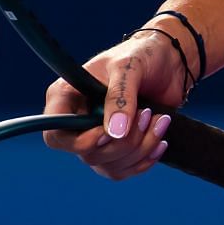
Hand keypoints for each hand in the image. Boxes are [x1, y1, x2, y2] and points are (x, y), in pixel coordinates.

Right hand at [40, 31, 183, 180]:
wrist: (169, 61)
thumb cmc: (141, 54)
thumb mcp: (127, 67)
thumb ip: (119, 98)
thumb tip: (115, 133)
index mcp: (67, 96)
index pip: (55, 135)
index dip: (79, 142)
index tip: (108, 131)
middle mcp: (78, 120)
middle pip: (88, 155)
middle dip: (123, 142)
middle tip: (147, 114)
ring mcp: (98, 136)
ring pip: (108, 166)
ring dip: (139, 149)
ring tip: (159, 121)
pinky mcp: (118, 147)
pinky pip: (124, 170)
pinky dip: (144, 160)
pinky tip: (160, 141)